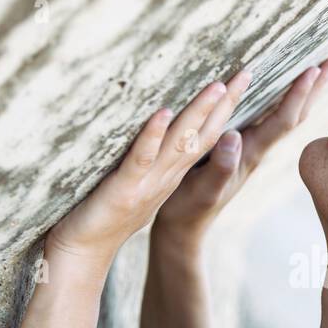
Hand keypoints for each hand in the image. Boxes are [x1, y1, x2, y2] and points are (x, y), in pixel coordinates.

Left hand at [46, 69, 249, 266]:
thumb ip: (147, 157)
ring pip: (180, 145)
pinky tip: (163, 113)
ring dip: (199, 115)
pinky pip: (141, 159)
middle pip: (203, 137)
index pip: (205, 137)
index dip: (225, 110)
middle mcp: (165, 178)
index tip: (242, 81)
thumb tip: (156, 126)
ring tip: (218, 87)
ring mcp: (146, 184)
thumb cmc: (101, 214)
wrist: (81, 253)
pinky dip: (153, 136)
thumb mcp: (133, 183)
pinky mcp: (123, 190)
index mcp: (168, 175)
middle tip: (246, 74)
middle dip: (226, 106)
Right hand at [154, 55, 327, 243]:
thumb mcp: (202, 189)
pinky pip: (269, 118)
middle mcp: (257, 148)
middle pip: (295, 114)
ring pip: (285, 115)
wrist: (185, 226)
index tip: (315, 69)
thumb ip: (219, 167)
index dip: (298, 95)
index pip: (283, 121)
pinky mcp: (241, 147)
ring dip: (305, 91)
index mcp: (251, 153)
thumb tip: (233, 138)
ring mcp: (251, 147)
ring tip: (320, 67)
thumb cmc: (189, 208)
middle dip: (316, 87)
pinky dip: (283, 99)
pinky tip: (284, 88)